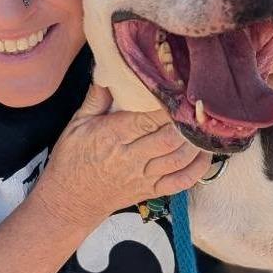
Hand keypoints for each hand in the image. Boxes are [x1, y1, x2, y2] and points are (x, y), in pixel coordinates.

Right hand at [33, 84, 211, 229]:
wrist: (68, 202)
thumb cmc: (71, 160)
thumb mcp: (75, 125)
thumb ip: (96, 99)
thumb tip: (109, 71)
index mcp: (111, 137)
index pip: (145, 120)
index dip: (166, 107)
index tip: (177, 90)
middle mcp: (130, 158)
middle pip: (167, 139)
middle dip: (185, 122)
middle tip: (196, 105)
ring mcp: (143, 177)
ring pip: (178, 159)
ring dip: (195, 142)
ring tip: (203, 124)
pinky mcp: (151, 191)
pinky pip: (180, 183)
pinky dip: (197, 169)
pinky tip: (204, 153)